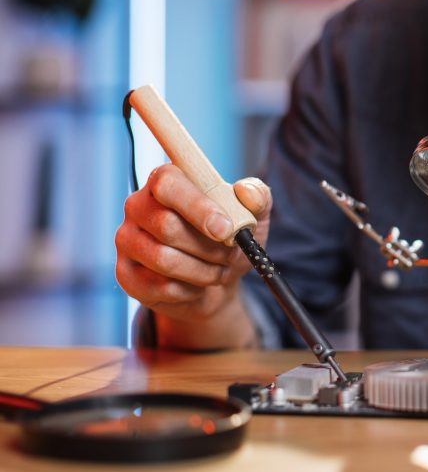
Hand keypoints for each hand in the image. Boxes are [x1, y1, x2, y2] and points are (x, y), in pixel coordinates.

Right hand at [114, 164, 271, 344]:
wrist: (219, 280)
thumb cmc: (230, 239)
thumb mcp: (254, 216)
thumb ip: (258, 196)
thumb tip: (246, 191)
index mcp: (167, 181)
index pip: (167, 182)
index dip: (197, 206)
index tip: (226, 229)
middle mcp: (138, 206)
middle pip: (166, 225)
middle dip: (210, 247)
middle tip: (231, 253)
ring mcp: (127, 240)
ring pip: (163, 259)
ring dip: (203, 271)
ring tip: (220, 270)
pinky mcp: (126, 274)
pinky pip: (158, 286)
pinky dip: (189, 290)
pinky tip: (197, 285)